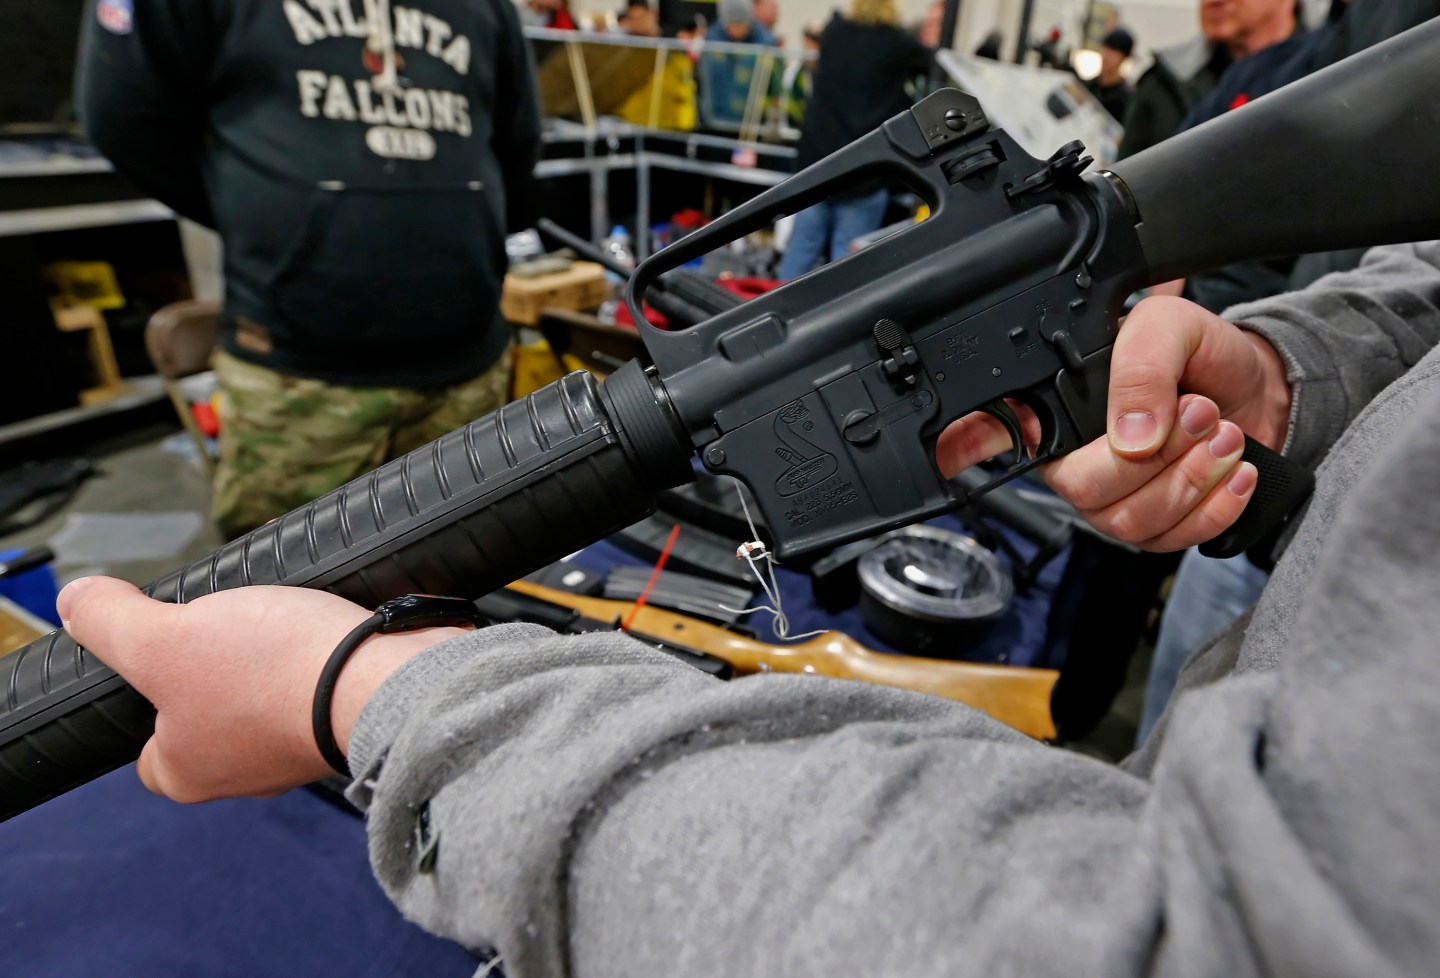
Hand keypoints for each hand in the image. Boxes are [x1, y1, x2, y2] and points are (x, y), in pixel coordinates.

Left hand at [56, 578, 467, 802]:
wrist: (385, 680)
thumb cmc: (272, 675)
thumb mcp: (162, 639)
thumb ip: (110, 622)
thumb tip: (78, 601)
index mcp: (190, 771)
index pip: (149, 749)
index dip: (147, 700)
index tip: (162, 658)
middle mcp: (246, 771)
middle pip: (210, 710)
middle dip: (217, 661)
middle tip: (223, 622)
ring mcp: (303, 746)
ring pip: (269, 692)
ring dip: (272, 649)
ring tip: (277, 613)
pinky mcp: (352, 718)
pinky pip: (321, 680)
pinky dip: (319, 649)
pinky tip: (321, 621)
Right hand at [936, 295, 1291, 550]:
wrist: (1258, 386)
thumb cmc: (1199, 352)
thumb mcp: (1168, 324)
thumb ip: (1140, 366)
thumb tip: (1130, 436)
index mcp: (1054, 407)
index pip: (982, 432)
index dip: (956, 446)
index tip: (943, 455)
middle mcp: (1071, 460)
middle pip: (1081, 489)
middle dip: (1151, 457)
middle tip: (1197, 411)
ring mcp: (1111, 500)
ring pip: (1129, 520)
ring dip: (1191, 477)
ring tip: (1223, 433)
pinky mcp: (1157, 528)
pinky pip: (1171, 540)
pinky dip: (1214, 507)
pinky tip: (1231, 470)